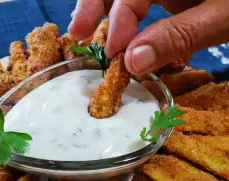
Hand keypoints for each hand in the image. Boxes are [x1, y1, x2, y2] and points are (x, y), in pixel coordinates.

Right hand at [68, 0, 228, 74]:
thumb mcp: (222, 18)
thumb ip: (178, 36)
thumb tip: (133, 63)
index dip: (119, 19)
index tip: (114, 54)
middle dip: (95, 5)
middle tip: (77, 32)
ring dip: (105, 11)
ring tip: (85, 30)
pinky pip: (142, 4)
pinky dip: (127, 19)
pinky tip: (120, 35)